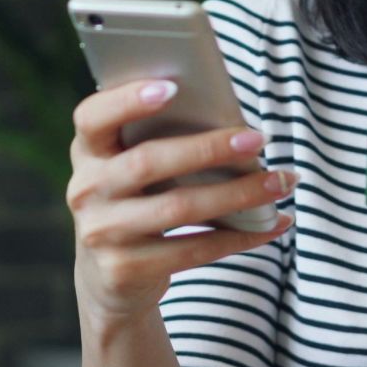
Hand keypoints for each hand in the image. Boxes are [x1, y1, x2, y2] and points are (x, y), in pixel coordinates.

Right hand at [67, 78, 294, 325]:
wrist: (107, 278)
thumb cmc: (135, 203)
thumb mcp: (129, 170)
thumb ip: (157, 143)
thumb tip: (232, 126)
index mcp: (87, 152)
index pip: (92, 117)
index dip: (127, 100)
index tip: (173, 87)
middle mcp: (86, 190)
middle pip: (148, 162)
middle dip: (208, 149)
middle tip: (258, 140)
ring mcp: (101, 233)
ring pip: (178, 208)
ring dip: (238, 194)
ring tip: (280, 182)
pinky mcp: (124, 270)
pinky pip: (193, 250)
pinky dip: (240, 236)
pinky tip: (272, 223)